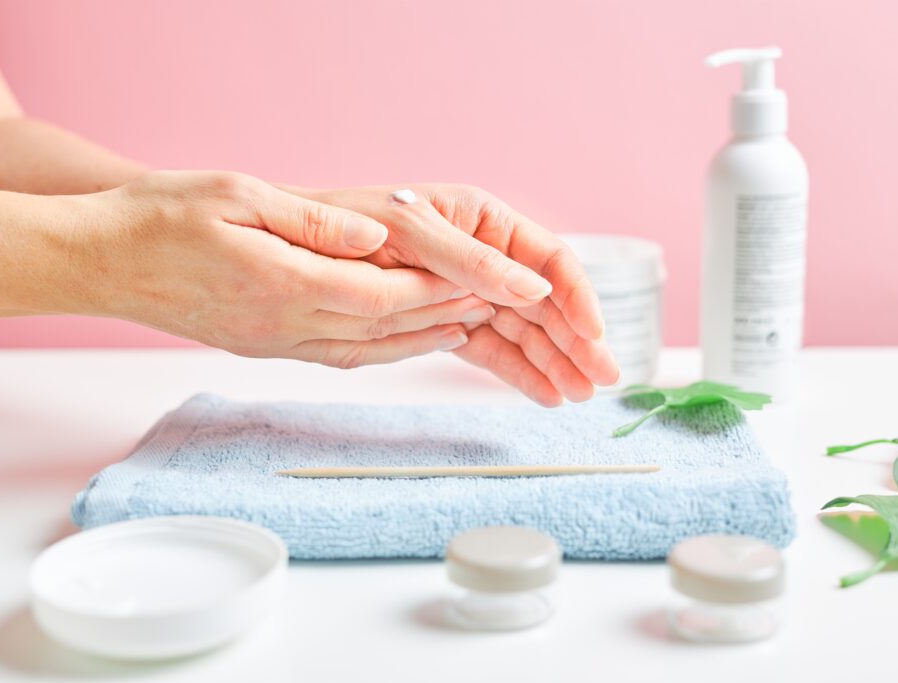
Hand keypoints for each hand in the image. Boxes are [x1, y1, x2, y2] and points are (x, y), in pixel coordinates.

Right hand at [67, 171, 496, 365]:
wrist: (102, 261)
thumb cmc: (161, 218)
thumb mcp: (236, 196)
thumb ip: (312, 222)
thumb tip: (376, 236)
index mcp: (281, 284)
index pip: (382, 297)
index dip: (438, 293)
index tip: (483, 285)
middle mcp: (284, 324)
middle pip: (385, 330)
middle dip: (445, 317)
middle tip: (496, 307)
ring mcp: (274, 342)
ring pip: (367, 352)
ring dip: (421, 341)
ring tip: (468, 326)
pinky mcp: (265, 347)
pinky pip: (339, 357)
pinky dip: (383, 351)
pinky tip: (404, 342)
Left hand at [282, 183, 619, 405]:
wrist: (293, 253)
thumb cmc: (350, 225)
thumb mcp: (412, 232)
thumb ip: (473, 261)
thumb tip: (537, 289)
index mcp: (483, 221)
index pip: (548, 259)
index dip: (578, 297)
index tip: (594, 334)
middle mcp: (483, 257)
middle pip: (545, 302)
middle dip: (576, 341)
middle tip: (604, 380)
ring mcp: (467, 293)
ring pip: (524, 330)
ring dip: (555, 362)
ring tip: (580, 395)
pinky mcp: (446, 322)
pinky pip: (491, 349)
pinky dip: (518, 371)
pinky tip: (545, 394)